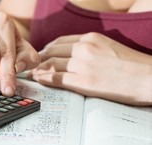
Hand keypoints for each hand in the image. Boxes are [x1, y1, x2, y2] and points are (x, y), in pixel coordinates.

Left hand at [31, 32, 151, 105]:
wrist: (147, 78)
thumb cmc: (131, 66)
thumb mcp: (109, 47)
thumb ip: (89, 48)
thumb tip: (72, 55)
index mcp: (91, 38)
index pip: (59, 41)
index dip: (47, 49)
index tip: (41, 55)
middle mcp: (84, 49)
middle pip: (51, 52)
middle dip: (38, 59)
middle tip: (30, 66)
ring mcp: (82, 65)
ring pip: (50, 65)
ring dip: (37, 69)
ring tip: (30, 74)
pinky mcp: (82, 81)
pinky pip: (55, 78)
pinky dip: (43, 79)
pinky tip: (37, 80)